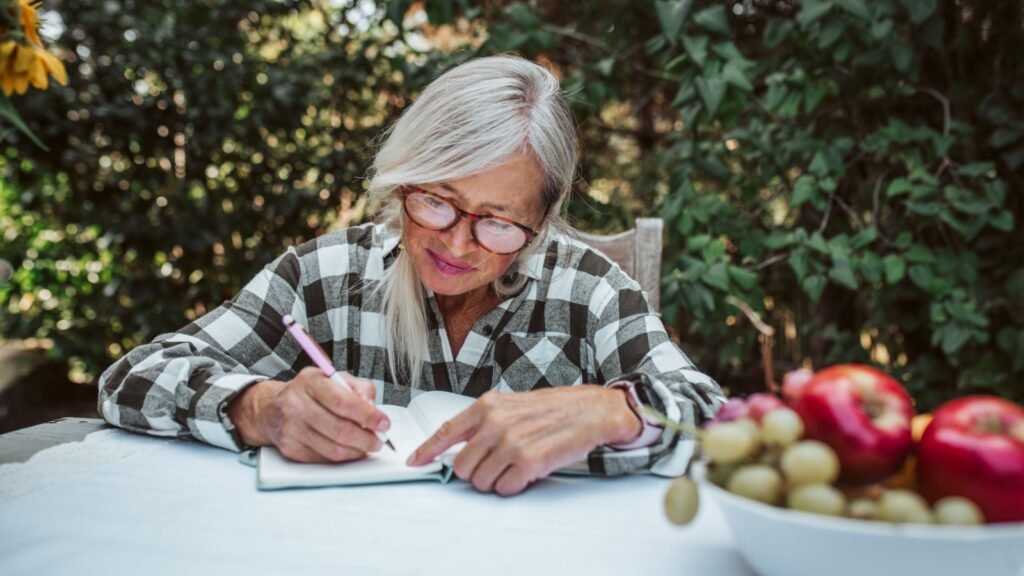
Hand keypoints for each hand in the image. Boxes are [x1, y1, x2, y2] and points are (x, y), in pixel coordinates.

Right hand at [227, 367, 390, 462]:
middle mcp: (297, 404)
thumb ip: (360, 389)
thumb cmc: (309, 392)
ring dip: (357, 451)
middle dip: (367, 438)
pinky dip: (342, 457)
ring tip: (367, 445)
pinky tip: (349, 449)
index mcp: (310, 382)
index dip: (368, 416)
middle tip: (379, 440)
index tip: (383, 423)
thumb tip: (374, 410)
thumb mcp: (335, 378)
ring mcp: (291, 429)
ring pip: (333, 449)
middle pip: (340, 429)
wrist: (272, 408)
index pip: (344, 402)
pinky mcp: (290, 449)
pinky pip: (323, 458)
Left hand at [406, 386, 641, 495]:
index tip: (415, 461)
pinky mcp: (529, 461)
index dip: (427, 450)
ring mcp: (511, 442)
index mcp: (487, 406)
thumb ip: (484, 423)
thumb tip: (458, 446)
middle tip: (496, 464)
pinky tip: (527, 472)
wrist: (591, 410)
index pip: (446, 431)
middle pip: (461, 466)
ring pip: (480, 481)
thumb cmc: (554, 409)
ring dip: (496, 480)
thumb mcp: (511, 405)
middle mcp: (495, 423)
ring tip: (515, 465)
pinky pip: (504, 488)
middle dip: (475, 472)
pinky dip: (514, 486)